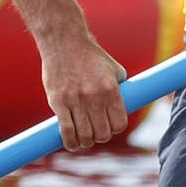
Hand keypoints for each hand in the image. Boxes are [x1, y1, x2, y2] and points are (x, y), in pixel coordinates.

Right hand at [41, 28, 129, 149]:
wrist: (64, 42)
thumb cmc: (90, 56)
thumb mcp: (114, 69)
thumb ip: (121, 89)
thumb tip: (127, 105)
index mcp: (111, 90)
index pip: (119, 124)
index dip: (115, 129)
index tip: (110, 127)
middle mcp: (94, 97)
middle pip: (102, 133)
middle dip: (101, 137)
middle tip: (96, 132)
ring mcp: (75, 100)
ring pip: (85, 136)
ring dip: (86, 142)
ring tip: (84, 139)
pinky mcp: (58, 102)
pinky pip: (66, 131)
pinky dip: (70, 143)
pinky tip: (72, 144)